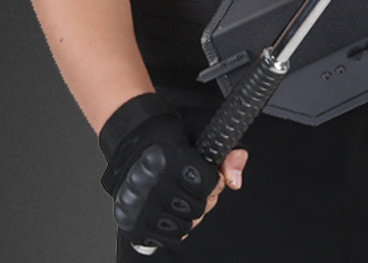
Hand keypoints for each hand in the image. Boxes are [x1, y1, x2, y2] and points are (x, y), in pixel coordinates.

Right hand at [100, 94, 247, 251]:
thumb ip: (227, 149)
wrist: (133, 142)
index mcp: (164, 156)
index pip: (208, 184)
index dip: (215, 180)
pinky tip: (168, 206)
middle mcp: (147, 182)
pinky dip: (174, 227)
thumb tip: (234, 181)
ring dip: (188, 214)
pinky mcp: (133, 225)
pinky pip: (168, 238)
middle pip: (198, 208)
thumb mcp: (201, 128)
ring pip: (184, 227)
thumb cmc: (167, 136)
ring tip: (179, 193)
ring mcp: (138, 206)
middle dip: (202, 198)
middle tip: (191, 183)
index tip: (208, 173)